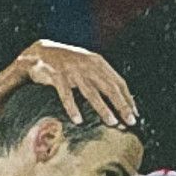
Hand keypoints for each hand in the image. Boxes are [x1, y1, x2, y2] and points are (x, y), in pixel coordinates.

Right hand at [16, 40, 137, 126]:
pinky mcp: (57, 76)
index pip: (118, 82)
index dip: (128, 98)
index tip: (134, 113)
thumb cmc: (68, 64)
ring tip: (111, 122)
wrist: (41, 52)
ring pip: (91, 92)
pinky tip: (78, 120)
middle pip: (109, 87)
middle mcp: (88, 65)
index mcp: (98, 63)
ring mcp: (73, 70)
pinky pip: (66, 94)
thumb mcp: (87, 66)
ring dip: (103, 108)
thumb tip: (119, 99)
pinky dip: (72, 108)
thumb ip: (101, 78)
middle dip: (121, 105)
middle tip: (130, 121)